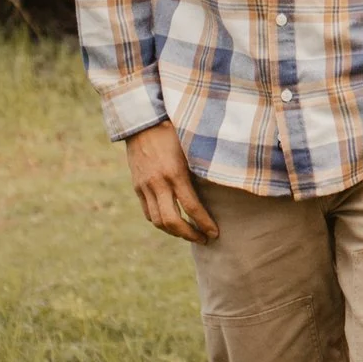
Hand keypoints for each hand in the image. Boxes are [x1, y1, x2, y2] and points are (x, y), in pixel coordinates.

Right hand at [126, 118, 216, 243]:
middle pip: (172, 221)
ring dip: (174, 232)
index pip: (191, 207)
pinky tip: (173, 224)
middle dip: (189, 234)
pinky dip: (160, 222)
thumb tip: (224, 183)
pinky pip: (148, 213)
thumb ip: (202, 166)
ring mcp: (145, 186)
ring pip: (158, 221)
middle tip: (204, 239)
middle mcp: (158, 182)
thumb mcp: (191, 146)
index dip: (204, 223)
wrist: (142, 122)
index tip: (215, 233)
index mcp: (175, 172)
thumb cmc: (174, 130)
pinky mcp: (137, 187)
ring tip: (190, 234)